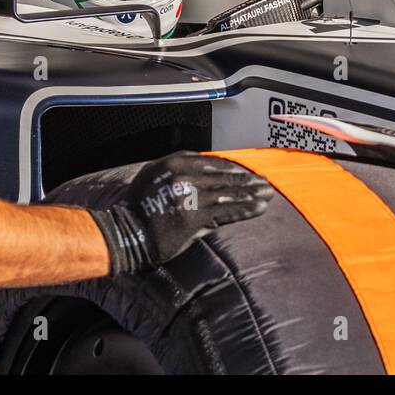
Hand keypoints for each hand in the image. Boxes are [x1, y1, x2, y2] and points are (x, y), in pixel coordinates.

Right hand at [89, 152, 274, 274]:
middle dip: (249, 180)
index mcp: (175, 162)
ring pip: (230, 192)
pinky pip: (227, 211)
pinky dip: (246, 209)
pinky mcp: (196, 216)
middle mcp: (185, 175)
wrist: (127, 232)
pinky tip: (258, 208)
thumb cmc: (140, 206)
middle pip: (226, 175)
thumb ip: (181, 170)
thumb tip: (207, 174)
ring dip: (252, 194)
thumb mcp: (155, 175)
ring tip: (268, 195)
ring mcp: (191, 195)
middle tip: (266, 183)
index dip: (234, 168)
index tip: (248, 172)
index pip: (214, 162)